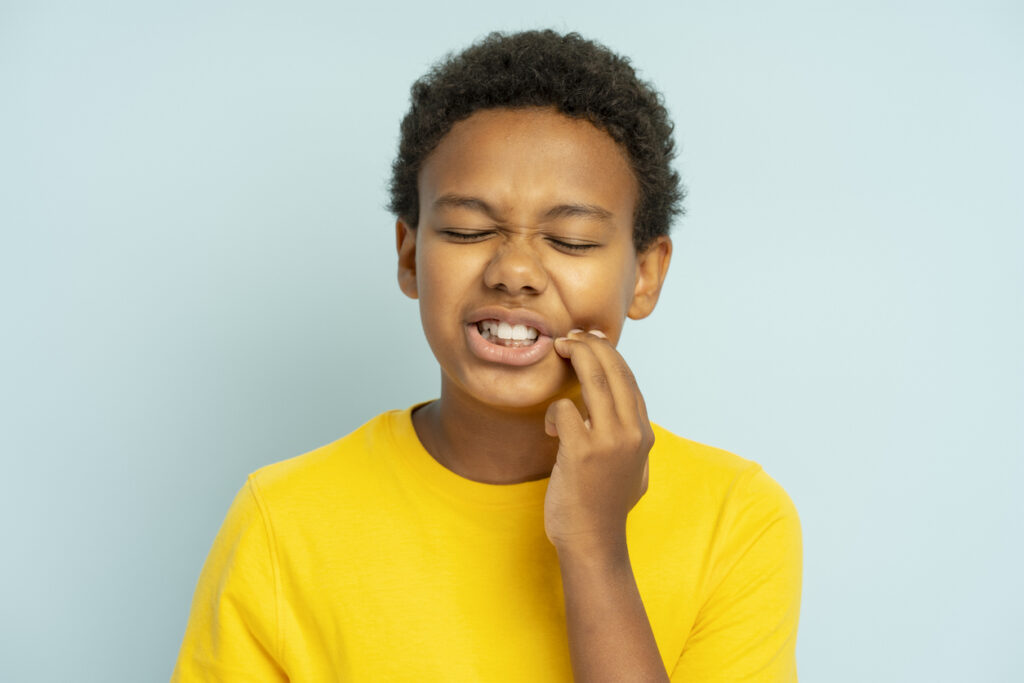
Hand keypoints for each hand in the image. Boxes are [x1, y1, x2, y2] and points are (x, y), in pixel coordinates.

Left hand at [543, 329, 652, 550]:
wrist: (593, 542)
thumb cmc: (604, 506)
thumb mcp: (632, 469)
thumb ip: (630, 439)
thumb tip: (625, 415)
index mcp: (643, 434)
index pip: (629, 379)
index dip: (609, 354)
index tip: (590, 341)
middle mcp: (632, 433)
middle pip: (615, 370)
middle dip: (591, 345)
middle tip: (570, 337)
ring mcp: (609, 442)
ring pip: (595, 379)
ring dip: (576, 356)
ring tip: (560, 348)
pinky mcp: (582, 453)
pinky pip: (565, 409)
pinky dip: (554, 412)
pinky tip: (551, 430)